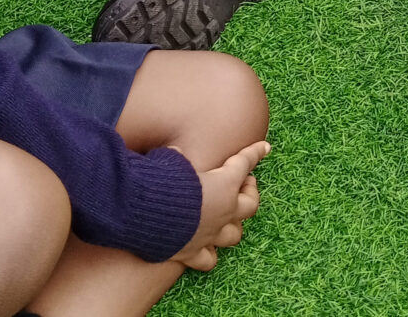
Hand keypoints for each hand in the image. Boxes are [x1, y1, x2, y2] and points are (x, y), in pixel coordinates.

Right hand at [171, 140, 270, 271]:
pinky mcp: (192, 253)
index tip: (265, 147)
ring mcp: (211, 234)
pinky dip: (209, 253)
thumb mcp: (173, 158)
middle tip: (245, 184)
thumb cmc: (160, 181)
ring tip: (228, 217)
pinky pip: (208, 259)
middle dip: (250, 192)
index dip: (255, 153)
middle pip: (250, 204)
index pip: (244, 163)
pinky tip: (205, 247)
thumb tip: (175, 153)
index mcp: (223, 184)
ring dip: (233, 224)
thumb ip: (180, 156)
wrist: (142, 214)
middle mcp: (223, 211)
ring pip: (234, 235)